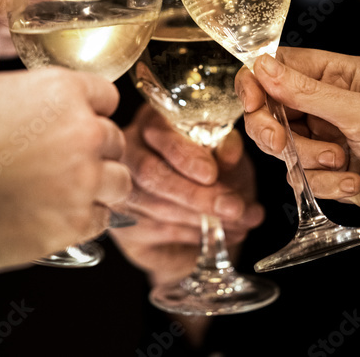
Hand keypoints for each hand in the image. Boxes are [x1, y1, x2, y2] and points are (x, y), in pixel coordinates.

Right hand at [0, 68, 130, 269]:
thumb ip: (29, 99)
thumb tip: (35, 111)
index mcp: (60, 91)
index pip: (106, 96)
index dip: (90, 113)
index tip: (79, 126)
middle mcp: (81, 131)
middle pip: (115, 140)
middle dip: (95, 152)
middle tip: (64, 164)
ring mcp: (82, 178)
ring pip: (119, 182)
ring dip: (98, 188)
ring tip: (66, 193)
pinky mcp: (75, 221)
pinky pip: (101, 221)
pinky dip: (83, 221)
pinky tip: (54, 216)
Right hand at [110, 104, 263, 285]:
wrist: (200, 213)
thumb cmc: (211, 174)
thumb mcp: (225, 156)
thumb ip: (227, 150)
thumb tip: (229, 152)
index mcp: (153, 124)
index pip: (158, 132)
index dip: (183, 154)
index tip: (211, 174)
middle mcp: (129, 153)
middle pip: (150, 172)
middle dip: (194, 194)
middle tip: (232, 207)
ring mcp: (120, 190)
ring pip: (154, 206)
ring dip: (201, 218)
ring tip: (239, 222)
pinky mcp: (123, 225)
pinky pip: (156, 232)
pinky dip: (193, 235)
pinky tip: (219, 233)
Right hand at [236, 48, 359, 239]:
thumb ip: (306, 92)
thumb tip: (262, 66)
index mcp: (339, 74)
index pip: (279, 65)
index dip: (257, 82)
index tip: (253, 104)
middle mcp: (329, 102)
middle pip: (270, 108)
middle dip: (275, 130)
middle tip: (281, 143)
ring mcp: (326, 137)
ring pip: (282, 146)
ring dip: (306, 161)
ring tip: (341, 164)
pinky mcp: (327, 170)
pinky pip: (299, 176)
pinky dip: (321, 184)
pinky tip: (353, 184)